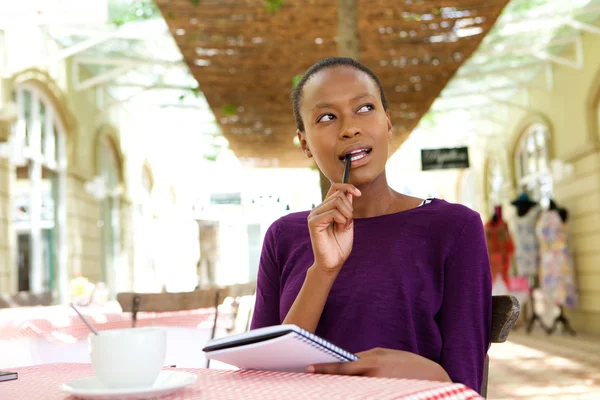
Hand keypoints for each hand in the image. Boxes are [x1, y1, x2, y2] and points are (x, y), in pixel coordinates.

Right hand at [307, 183, 361, 271]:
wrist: (333, 262)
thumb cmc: (340, 244)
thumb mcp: (347, 221)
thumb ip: (347, 207)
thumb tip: (349, 191)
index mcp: (325, 208)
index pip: (335, 187)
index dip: (347, 186)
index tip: (358, 193)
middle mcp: (317, 209)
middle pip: (339, 195)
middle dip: (350, 209)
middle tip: (347, 224)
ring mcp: (314, 215)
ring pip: (337, 202)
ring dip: (347, 215)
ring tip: (342, 227)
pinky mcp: (313, 222)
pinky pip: (333, 213)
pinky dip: (342, 221)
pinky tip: (339, 230)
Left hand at [307, 348, 450, 382]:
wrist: (432, 377)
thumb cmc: (406, 363)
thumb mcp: (384, 354)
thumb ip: (364, 358)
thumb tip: (346, 361)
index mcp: (372, 362)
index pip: (342, 367)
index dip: (324, 368)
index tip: (309, 368)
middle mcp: (373, 377)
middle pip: (344, 380)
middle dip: (328, 379)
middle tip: (310, 377)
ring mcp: (378, 388)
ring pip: (351, 389)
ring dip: (339, 387)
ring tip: (324, 386)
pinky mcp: (383, 395)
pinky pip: (363, 394)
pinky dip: (353, 392)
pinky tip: (346, 390)